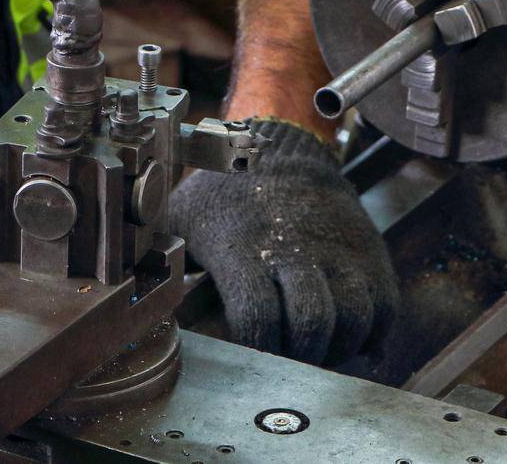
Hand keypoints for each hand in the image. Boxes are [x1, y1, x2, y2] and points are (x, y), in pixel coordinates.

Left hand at [171, 119, 398, 364]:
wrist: (284, 147)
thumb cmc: (228, 189)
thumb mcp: (180, 214)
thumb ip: (155, 253)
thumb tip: (122, 292)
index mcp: (245, 247)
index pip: (258, 316)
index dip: (257, 347)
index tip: (252, 356)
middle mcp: (297, 251)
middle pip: (313, 324)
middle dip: (300, 355)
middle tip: (288, 360)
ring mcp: (339, 253)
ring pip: (354, 320)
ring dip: (336, 348)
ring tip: (315, 349)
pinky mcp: (368, 254)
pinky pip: (385, 311)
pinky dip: (371, 336)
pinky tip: (346, 338)